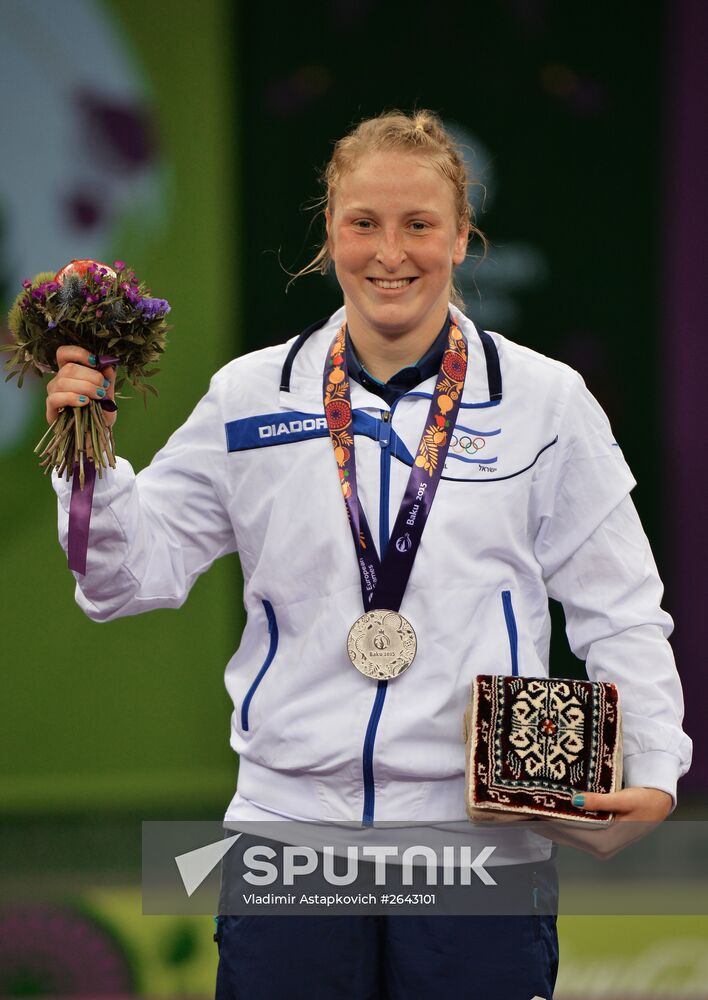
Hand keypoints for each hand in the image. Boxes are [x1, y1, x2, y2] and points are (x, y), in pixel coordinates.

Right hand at [46, 346, 116, 426]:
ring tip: (99, 396)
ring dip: (85, 387)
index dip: (78, 353)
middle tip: (104, 386)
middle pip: (68, 368)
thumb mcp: (108, 395)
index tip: (95, 361)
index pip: (64, 353)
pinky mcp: (51, 410)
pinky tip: (85, 402)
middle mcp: (59, 381)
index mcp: (70, 372)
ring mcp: (53, 394)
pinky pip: (55, 398)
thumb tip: (108, 365)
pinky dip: (72, 398)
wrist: (97, 435)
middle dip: (90, 376)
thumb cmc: (100, 413)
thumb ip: (108, 380)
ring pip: (63, 382)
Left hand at [543, 786, 672, 859]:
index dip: (549, 821)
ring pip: (567, 837)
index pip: (569, 831)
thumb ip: (600, 801)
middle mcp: (601, 849)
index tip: (532, 810)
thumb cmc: (643, 800)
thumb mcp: (623, 798)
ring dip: (551, 826)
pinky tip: (549, 816)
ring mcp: (600, 849)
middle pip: (565, 836)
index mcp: (605, 842)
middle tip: (525, 809)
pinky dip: (561, 827)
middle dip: (545, 824)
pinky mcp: (599, 844)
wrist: (658, 806)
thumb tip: (575, 801)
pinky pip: (574, 836)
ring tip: (532, 811)